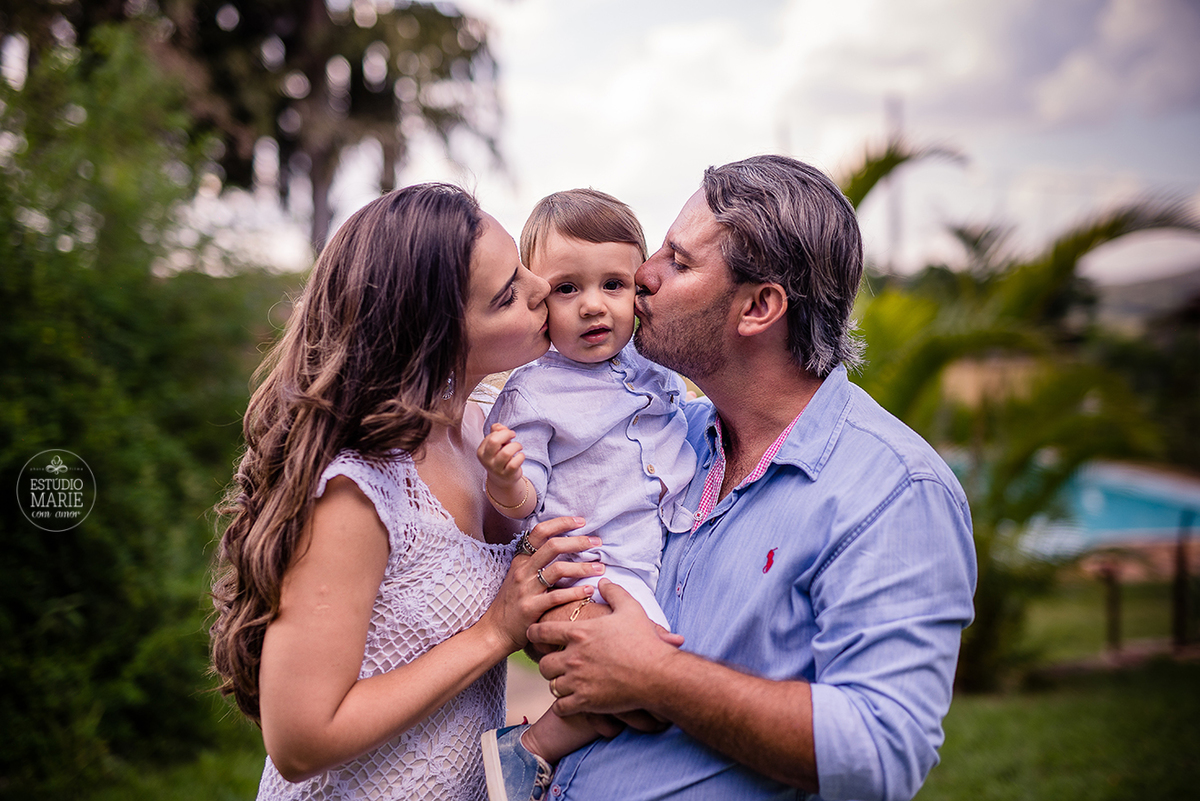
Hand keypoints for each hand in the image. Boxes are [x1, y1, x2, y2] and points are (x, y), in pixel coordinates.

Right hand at [477, 423, 525, 489]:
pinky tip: (520, 456)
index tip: (508, 433)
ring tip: (519, 447)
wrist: (502, 479)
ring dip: (516, 446)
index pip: (491, 436)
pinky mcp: (507, 475)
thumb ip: (496, 431)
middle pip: (494, 441)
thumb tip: (500, 427)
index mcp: (481, 451)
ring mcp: (496, 469)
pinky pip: (515, 463)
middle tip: (513, 435)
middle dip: (507, 434)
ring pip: (506, 452)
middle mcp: (487, 461)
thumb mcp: (495, 444)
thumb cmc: (499, 457)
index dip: (503, 432)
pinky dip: (521, 456)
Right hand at [478, 516, 603, 654]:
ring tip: (600, 568)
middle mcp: (523, 571)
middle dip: (579, 541)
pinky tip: (590, 590)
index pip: (540, 532)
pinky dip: (576, 592)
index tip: (582, 521)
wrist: (495, 630)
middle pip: (553, 546)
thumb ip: (537, 562)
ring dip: (583, 567)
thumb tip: (565, 545)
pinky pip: (557, 597)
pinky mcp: (531, 608)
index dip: (561, 522)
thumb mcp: (520, 576)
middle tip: (598, 542)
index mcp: (521, 560)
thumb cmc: (513, 602)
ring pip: (558, 570)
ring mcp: (526, 589)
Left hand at [529, 580, 684, 718]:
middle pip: (543, 664)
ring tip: (568, 683)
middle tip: (558, 665)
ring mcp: (577, 681)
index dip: (534, 633)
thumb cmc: (644, 640)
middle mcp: (573, 657)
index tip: (534, 636)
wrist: (657, 674)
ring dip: (558, 684)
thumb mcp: (630, 609)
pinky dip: (563, 706)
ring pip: (551, 685)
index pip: (541, 632)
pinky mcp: (585, 702)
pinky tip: (573, 702)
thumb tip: (603, 581)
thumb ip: (614, 592)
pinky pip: (560, 707)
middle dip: (548, 664)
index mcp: (579, 633)